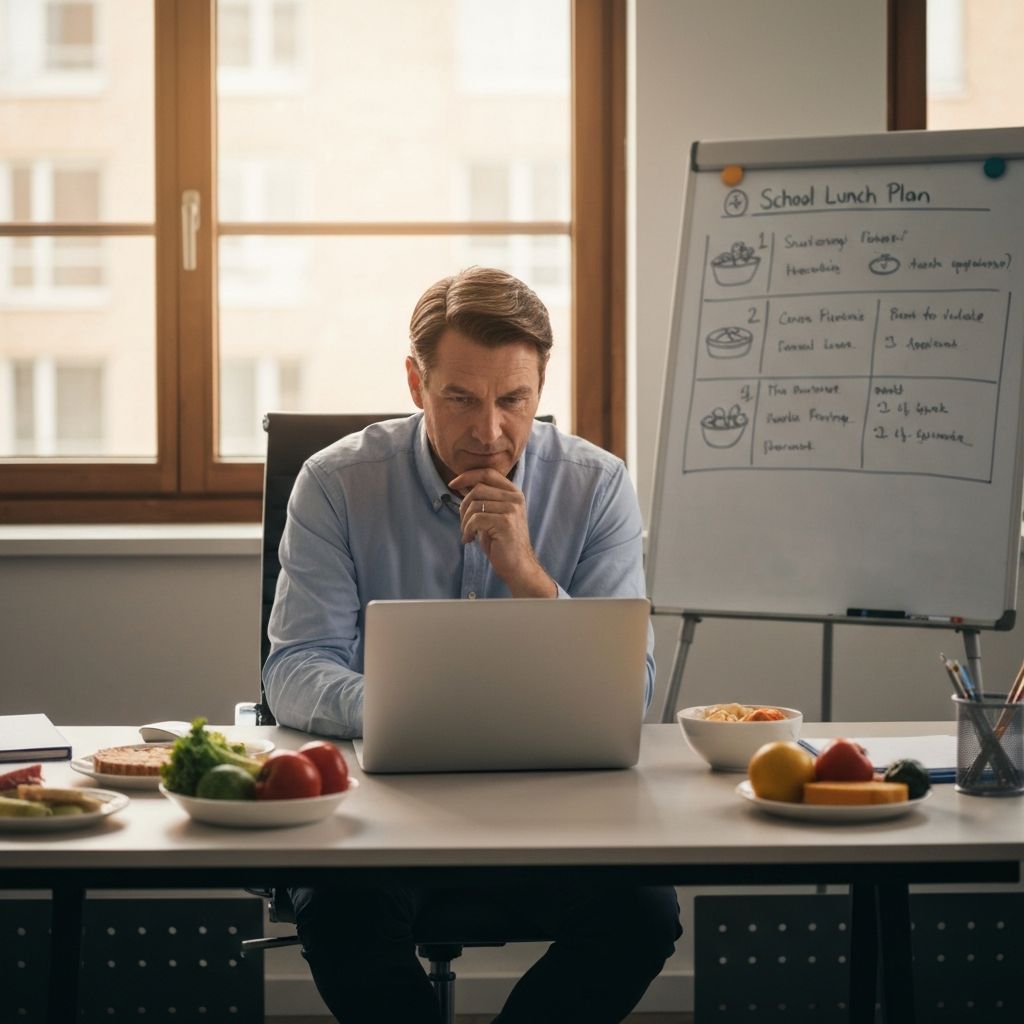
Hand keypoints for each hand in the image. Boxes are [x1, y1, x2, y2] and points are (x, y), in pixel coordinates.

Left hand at [448, 468, 555, 597]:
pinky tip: (469, 539)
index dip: (467, 475)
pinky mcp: (505, 522)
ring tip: (468, 533)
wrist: (517, 566)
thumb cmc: (501, 542)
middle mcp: (515, 498)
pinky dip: (467, 530)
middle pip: (477, 489)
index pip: (487, 473)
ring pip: (474, 504)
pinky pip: (475, 519)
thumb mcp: (492, 515)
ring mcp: (511, 509)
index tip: (452, 484)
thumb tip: (461, 483)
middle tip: (463, 523)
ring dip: (464, 521)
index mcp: (513, 493)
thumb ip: (482, 499)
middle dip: (463, 505)